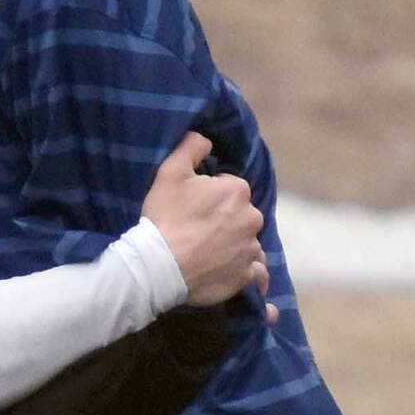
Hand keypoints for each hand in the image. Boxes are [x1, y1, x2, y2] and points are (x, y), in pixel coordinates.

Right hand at [143, 132, 265, 306]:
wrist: (159, 266)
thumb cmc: (164, 217)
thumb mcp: (170, 172)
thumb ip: (191, 147)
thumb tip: (205, 139)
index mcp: (238, 191)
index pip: (229, 188)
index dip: (210, 196)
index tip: (192, 207)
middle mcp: (253, 218)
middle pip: (241, 214)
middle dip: (225, 219)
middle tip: (197, 229)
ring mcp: (251, 248)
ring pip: (248, 241)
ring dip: (235, 244)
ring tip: (209, 252)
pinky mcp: (247, 275)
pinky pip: (255, 272)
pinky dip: (247, 271)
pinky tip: (234, 271)